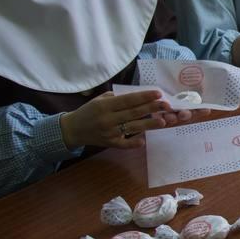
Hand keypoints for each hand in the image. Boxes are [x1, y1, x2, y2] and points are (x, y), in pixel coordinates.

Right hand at [59, 91, 206, 150]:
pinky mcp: (110, 144)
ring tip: (164, 121)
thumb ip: (117, 98)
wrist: (72, 130)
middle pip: (133, 113)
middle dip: (152, 108)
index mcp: (105, 106)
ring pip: (132, 128)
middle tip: (167, 105)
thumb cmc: (89, 111)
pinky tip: (144, 140)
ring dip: (149, 124)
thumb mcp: (99, 100)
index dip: (144, 97)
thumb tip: (139, 96)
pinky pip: (124, 144)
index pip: (128, 100)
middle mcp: (107, 119)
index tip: (158, 94)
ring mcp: (109, 133)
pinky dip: (134, 142)